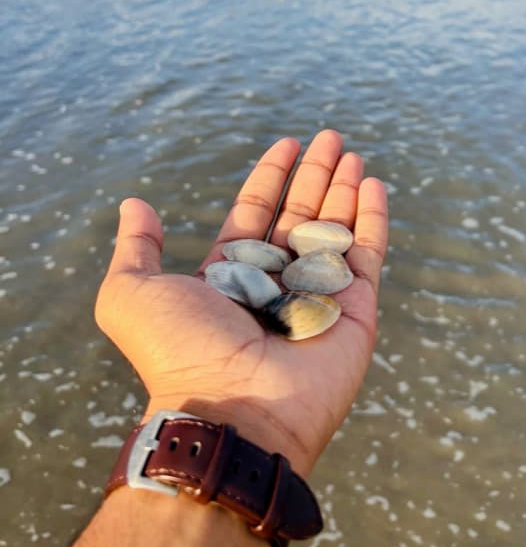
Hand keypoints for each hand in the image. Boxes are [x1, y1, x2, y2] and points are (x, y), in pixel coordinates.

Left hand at [94, 130, 387, 476]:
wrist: (231, 411)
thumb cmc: (178, 353)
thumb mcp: (131, 293)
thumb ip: (136, 247)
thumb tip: (134, 203)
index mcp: (230, 277)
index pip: (255, 213)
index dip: (271, 177)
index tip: (287, 143)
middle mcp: (274, 284)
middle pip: (299, 214)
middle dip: (314, 174)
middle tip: (330, 136)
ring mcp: (316, 297)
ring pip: (334, 229)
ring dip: (344, 188)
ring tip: (351, 150)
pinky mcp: (354, 313)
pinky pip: (366, 256)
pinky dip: (372, 219)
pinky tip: (371, 183)